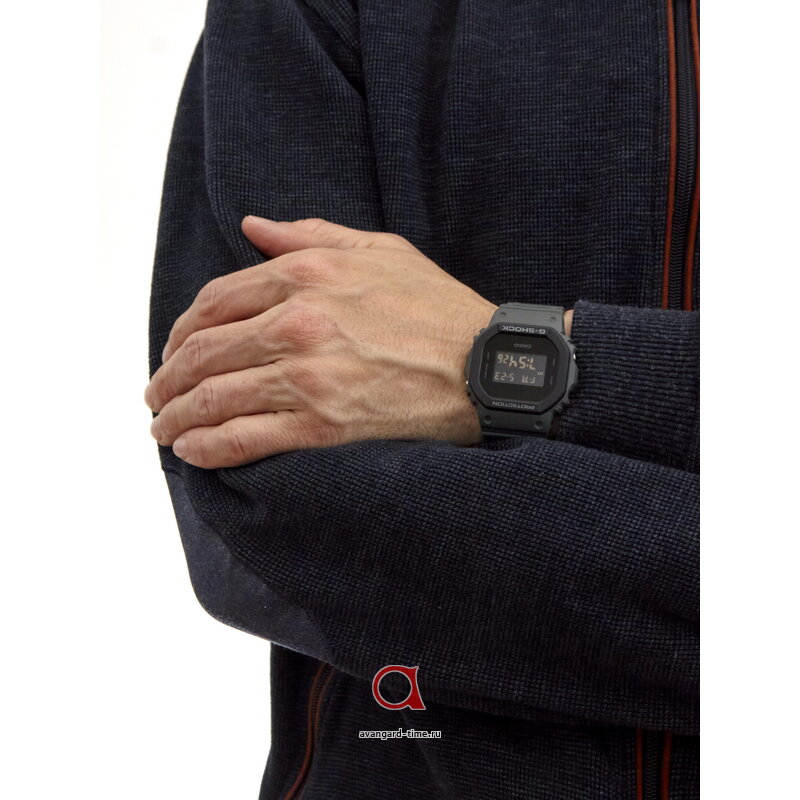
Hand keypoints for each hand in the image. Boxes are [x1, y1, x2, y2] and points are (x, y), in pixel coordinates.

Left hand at [145, 217, 496, 467]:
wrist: (490, 366)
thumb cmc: (440, 308)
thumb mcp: (380, 250)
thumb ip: (309, 234)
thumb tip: (253, 225)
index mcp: (307, 274)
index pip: (216, 302)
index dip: (183, 330)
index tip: (174, 350)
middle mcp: (297, 322)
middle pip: (204, 352)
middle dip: (168, 377)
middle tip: (156, 395)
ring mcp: (308, 376)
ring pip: (214, 398)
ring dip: (176, 417)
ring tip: (162, 429)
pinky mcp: (323, 426)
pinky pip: (244, 439)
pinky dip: (207, 448)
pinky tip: (191, 453)